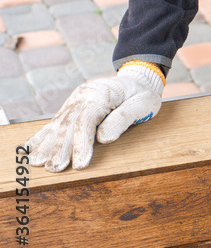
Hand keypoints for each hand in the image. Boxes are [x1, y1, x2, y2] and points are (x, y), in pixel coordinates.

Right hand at [26, 62, 164, 171]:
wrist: (138, 79)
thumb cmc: (143, 94)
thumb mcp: (143, 104)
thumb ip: (123, 119)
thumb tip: (103, 138)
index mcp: (101, 93)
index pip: (86, 121)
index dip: (81, 144)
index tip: (80, 165)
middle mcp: (83, 95)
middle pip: (68, 124)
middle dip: (60, 148)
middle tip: (54, 169)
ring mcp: (76, 99)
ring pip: (59, 123)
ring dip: (47, 144)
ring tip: (37, 163)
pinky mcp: (72, 105)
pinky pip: (56, 121)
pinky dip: (43, 135)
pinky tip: (30, 148)